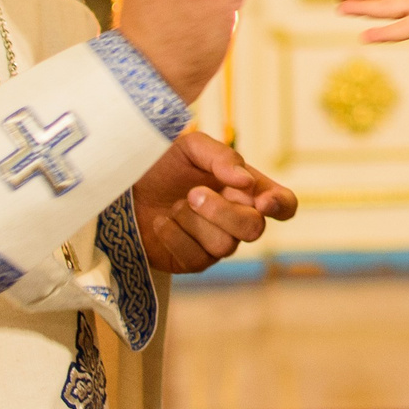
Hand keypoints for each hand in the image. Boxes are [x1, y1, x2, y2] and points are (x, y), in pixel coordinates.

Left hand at [130, 131, 297, 272]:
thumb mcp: (192, 147)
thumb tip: (246, 182)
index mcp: (247, 189)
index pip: (284, 204)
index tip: (262, 200)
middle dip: (223, 212)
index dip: (281, 205)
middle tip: (193, 193)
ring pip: (225, 245)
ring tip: (174, 206)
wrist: (124, 185)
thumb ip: (222, 157)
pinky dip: (175, 236)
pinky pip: (196, 258)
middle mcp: (238, 219)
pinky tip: (162, 222)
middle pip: (254, 228)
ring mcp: (217, 243)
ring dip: (194, 222)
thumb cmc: (163, 164)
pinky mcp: (193, 262)